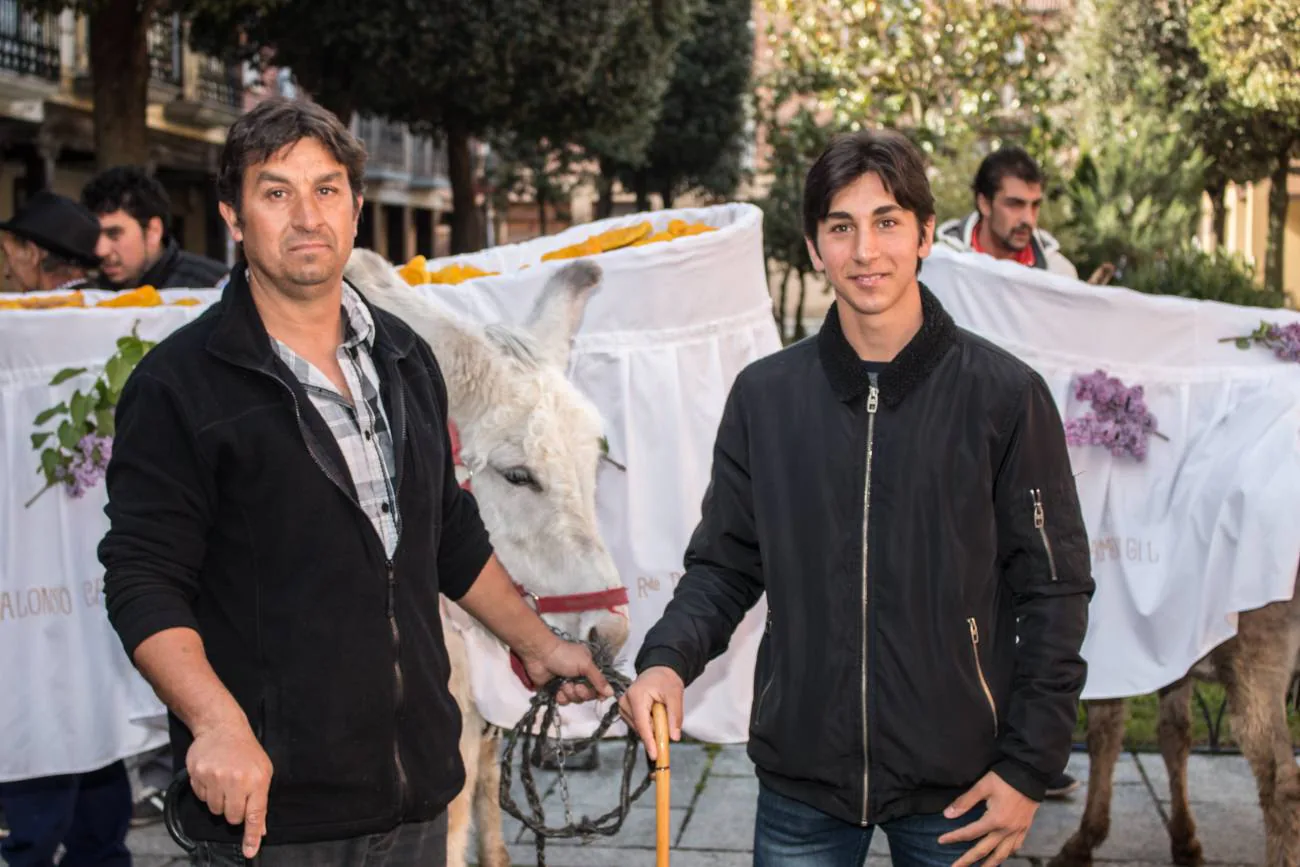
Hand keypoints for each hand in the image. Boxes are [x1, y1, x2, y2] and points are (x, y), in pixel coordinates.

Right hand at [186, 719, 273, 858]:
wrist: (222, 727)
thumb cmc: (246, 751)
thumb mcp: (263, 771)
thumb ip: (261, 802)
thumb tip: (260, 830)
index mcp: (257, 780)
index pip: (255, 815)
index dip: (251, 836)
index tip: (249, 851)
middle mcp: (236, 780)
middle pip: (232, 817)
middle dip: (234, 811)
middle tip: (236, 794)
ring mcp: (216, 777)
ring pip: (215, 810)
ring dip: (219, 802)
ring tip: (224, 782)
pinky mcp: (198, 774)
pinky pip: (201, 798)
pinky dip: (206, 792)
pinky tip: (212, 776)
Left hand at [518, 635, 613, 704]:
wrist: (539, 655)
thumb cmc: (564, 655)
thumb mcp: (585, 664)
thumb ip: (598, 679)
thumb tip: (611, 693)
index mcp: (589, 668)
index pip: (599, 685)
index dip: (600, 692)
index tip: (600, 696)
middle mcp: (580, 677)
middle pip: (588, 695)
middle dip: (582, 692)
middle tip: (576, 685)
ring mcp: (568, 684)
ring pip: (576, 699)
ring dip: (570, 694)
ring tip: (564, 685)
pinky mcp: (556, 691)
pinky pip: (564, 701)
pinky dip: (561, 697)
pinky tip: (557, 689)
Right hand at [617, 666, 683, 760]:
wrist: (659, 671)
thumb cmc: (666, 680)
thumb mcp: (675, 695)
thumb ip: (675, 716)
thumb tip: (674, 737)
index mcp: (636, 696)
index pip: (642, 724)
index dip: (649, 741)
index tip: (655, 755)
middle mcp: (625, 702)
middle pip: (640, 727)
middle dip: (655, 732)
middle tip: (668, 724)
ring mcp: (623, 706)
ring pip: (639, 728)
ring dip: (652, 727)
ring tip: (661, 712)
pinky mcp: (625, 710)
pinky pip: (638, 724)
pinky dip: (648, 724)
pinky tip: (654, 715)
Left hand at [940, 771, 1037, 866]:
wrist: (1031, 774)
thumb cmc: (1005, 778)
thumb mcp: (982, 786)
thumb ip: (965, 802)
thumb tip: (947, 815)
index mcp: (994, 820)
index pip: (969, 833)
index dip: (953, 837)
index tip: (940, 841)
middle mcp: (1006, 830)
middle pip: (984, 850)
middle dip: (968, 861)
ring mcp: (1017, 831)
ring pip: (1002, 854)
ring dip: (990, 864)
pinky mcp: (1025, 828)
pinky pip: (1016, 847)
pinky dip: (1007, 854)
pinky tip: (1001, 856)